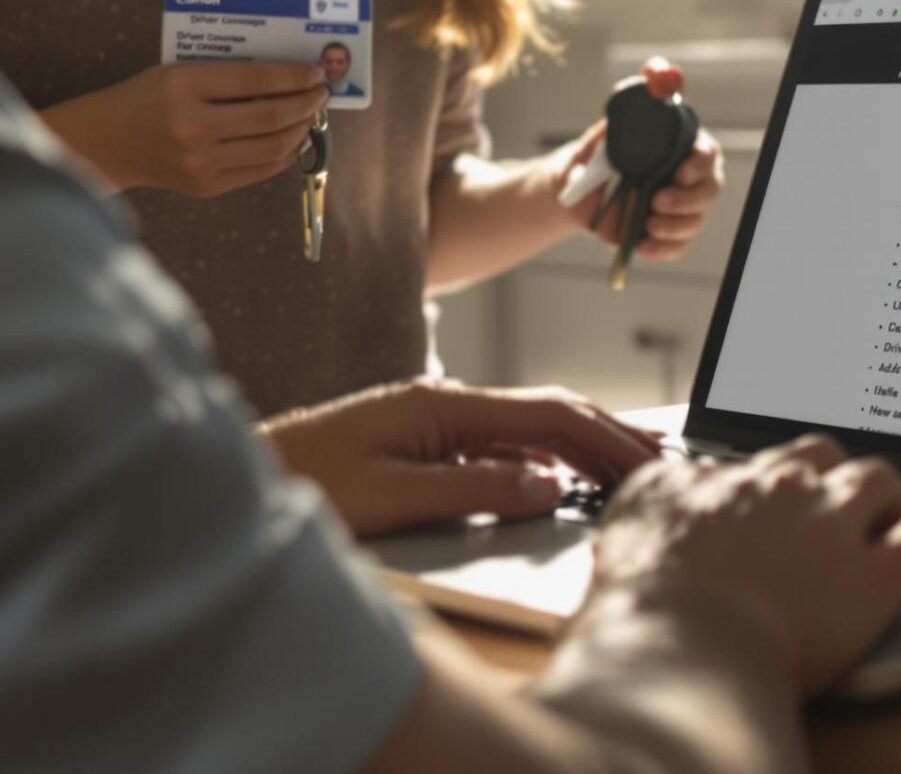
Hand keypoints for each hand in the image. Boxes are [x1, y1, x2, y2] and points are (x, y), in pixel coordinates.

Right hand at [41, 62, 325, 196]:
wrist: (108, 143)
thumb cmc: (147, 98)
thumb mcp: (179, 71)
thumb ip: (225, 74)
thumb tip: (286, 78)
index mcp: (184, 86)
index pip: (255, 79)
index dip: (293, 76)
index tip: (314, 73)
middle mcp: (194, 126)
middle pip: (269, 116)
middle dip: (305, 104)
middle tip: (319, 94)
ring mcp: (201, 162)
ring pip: (271, 147)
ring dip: (299, 130)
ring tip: (308, 116)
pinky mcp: (206, 187)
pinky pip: (259, 171)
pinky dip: (283, 155)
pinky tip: (291, 140)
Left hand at [261, 379, 662, 537]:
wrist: (237, 474)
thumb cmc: (300, 484)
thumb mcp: (391, 496)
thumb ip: (473, 486)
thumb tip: (549, 485)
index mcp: (442, 404)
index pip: (546, 416)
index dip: (604, 439)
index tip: (649, 465)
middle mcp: (442, 404)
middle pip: (546, 414)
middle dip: (607, 435)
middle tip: (662, 464)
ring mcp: (431, 422)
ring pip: (527, 429)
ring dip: (581, 446)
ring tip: (630, 467)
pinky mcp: (418, 444)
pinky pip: (500, 446)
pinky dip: (545, 457)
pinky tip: (563, 476)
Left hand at [559, 57, 728, 261]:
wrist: (572, 194)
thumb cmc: (590, 158)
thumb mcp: (598, 139)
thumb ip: (621, 119)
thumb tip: (640, 93)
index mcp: (675, 149)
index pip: (705, 152)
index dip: (700, 162)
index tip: (680, 171)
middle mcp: (683, 178)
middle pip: (710, 188)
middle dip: (690, 198)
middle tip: (658, 201)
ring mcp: (677, 209)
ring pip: (696, 220)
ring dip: (675, 225)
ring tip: (647, 221)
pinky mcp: (664, 234)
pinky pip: (676, 246)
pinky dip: (663, 249)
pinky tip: (643, 245)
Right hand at [589, 435, 900, 694]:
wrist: (678, 649)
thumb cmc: (641, 604)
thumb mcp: (627, 519)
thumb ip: (661, 488)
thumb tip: (686, 476)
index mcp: (725, 474)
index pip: (766, 459)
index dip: (783, 484)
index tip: (787, 506)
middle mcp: (784, 484)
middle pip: (827, 454)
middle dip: (836, 479)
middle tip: (841, 516)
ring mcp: (833, 523)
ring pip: (882, 480)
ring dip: (892, 503)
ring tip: (897, 534)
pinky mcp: (877, 574)